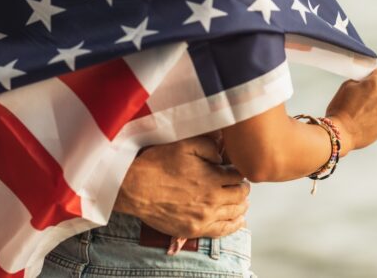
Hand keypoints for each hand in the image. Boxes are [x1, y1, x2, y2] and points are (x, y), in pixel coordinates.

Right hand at [113, 135, 249, 238]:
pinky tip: (237, 220)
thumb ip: (208, 146)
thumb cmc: (156, 165)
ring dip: (241, 205)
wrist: (135, 188)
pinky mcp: (194, 230)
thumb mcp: (183, 145)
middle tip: (239, 184)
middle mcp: (212, 199)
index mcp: (212, 177)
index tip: (234, 169)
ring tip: (241, 201)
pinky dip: (234, 225)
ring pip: (234, 213)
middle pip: (240, 195)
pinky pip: (223, 231)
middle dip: (242, 188)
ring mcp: (204, 217)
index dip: (238, 171)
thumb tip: (222, 155)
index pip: (238, 175)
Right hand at [325, 66, 376, 154]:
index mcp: (374, 84)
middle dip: (374, 92)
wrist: (340, 133)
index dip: (374, 75)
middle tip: (360, 100)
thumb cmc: (339, 108)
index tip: (369, 80)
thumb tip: (366, 81)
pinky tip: (365, 122)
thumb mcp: (345, 87)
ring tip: (361, 114)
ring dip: (376, 105)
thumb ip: (360, 81)